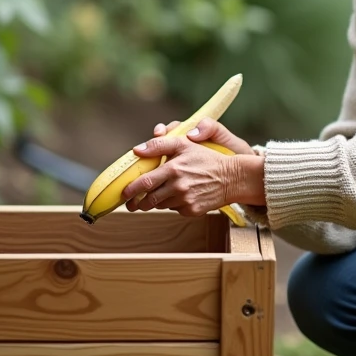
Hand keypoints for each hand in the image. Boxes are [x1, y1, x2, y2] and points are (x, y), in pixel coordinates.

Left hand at [120, 118, 262, 215]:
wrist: (232, 177)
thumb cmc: (207, 159)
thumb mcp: (184, 144)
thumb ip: (159, 144)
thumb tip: (136, 150)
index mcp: (173, 169)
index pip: (144, 183)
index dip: (130, 190)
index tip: (123, 193)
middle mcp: (178, 187)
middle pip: (149, 200)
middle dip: (137, 203)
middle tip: (132, 203)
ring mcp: (185, 200)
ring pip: (160, 206)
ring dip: (155, 202)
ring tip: (156, 196)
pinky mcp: (192, 211)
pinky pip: (174, 210)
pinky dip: (172, 205)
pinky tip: (179, 196)